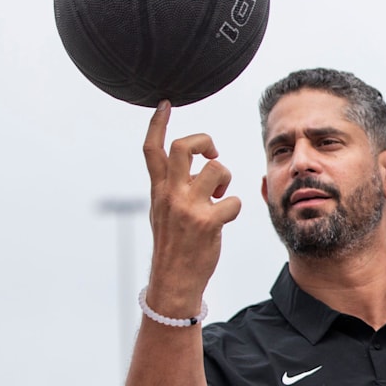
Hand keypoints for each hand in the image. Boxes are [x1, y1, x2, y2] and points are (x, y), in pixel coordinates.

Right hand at [143, 101, 240, 312]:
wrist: (173, 281)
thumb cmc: (174, 245)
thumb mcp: (163, 212)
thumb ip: (173, 188)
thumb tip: (198, 168)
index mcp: (159, 191)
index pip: (152, 150)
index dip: (158, 123)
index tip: (164, 104)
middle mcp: (170, 195)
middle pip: (184, 147)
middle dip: (205, 141)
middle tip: (213, 153)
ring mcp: (188, 208)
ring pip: (217, 169)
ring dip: (224, 180)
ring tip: (219, 196)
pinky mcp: (207, 223)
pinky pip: (232, 201)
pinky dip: (233, 208)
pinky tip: (224, 220)